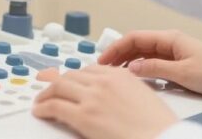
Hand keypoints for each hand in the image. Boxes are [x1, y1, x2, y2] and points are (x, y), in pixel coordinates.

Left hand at [33, 65, 177, 138]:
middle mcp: (104, 81)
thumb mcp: (143, 97)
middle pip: (71, 76)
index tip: (68, 80)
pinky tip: (40, 111)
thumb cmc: (157, 126)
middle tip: (48, 88)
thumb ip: (124, 90)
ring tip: (41, 101)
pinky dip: (43, 108)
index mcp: (121, 75)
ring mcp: (92, 97)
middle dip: (57, 82)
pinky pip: (55, 107)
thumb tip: (111, 97)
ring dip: (46, 94)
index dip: (74, 76)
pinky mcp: (83, 116)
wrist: (162, 138)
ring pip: (59, 87)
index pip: (89, 70)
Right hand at [98, 30, 201, 102]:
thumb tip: (132, 67)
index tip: (103, 59)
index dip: (116, 47)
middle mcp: (171, 41)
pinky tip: (134, 76)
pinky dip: (140, 66)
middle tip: (103, 67)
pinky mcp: (178, 61)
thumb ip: (155, 69)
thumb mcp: (182, 73)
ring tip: (114, 73)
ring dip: (128, 61)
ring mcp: (174, 51)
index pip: (135, 37)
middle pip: (137, 43)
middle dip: (118, 53)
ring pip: (144, 53)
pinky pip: (153, 61)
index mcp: (171, 38)